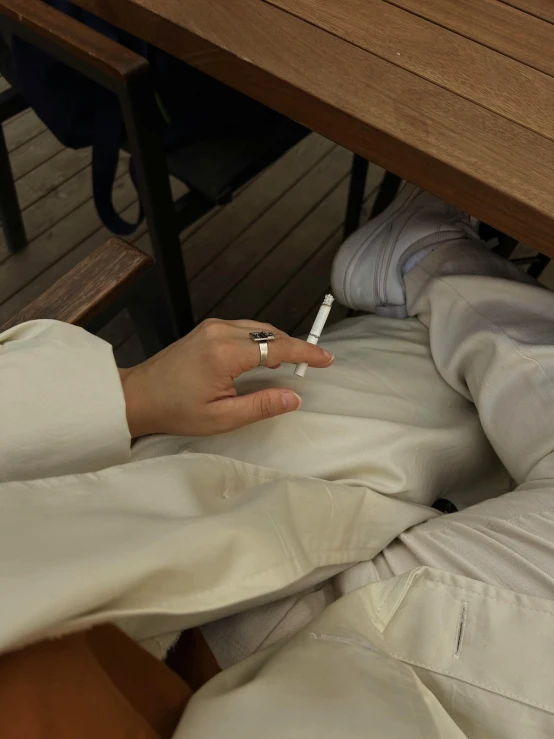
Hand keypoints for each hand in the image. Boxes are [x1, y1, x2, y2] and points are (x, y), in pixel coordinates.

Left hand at [119, 318, 333, 437]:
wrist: (138, 395)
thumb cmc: (175, 411)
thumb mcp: (221, 417)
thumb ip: (261, 406)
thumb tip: (294, 397)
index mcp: (225, 353)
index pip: (277, 347)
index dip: (305, 352)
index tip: (326, 359)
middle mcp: (220, 331)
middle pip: (270, 333)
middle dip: (294, 346)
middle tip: (313, 364)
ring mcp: (212, 326)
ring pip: (258, 328)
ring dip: (278, 342)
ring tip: (293, 362)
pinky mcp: (207, 328)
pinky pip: (244, 328)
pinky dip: (261, 339)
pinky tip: (266, 355)